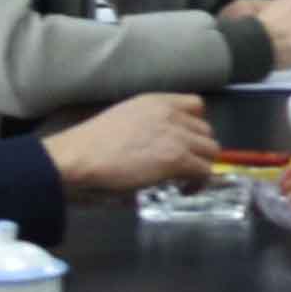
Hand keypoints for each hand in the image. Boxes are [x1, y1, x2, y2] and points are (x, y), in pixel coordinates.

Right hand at [50, 94, 217, 194]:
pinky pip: (204, 171)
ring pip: (211, 151)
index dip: (195, 126)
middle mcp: (170, 113)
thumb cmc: (90, 145)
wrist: (79, 157)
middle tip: (183, 166)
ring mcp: (176, 135)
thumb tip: (156, 148)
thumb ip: (147, 127)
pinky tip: (184, 190)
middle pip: (206, 131)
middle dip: (198, 150)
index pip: (196, 106)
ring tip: (184, 180)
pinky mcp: (177, 158)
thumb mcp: (124, 120)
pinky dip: (198, 183)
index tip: (185, 142)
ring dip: (200, 166)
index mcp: (155, 101)